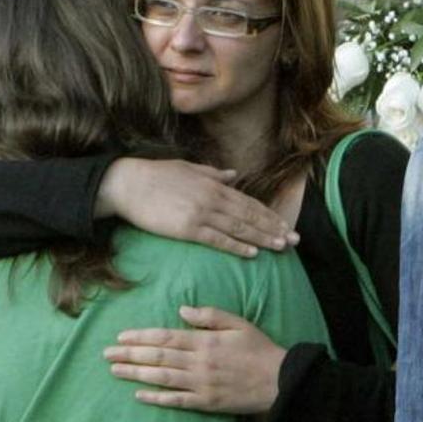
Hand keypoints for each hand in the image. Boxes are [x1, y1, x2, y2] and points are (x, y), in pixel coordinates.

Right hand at [96, 158, 298, 256]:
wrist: (128, 184)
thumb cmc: (155, 175)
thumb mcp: (188, 168)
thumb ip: (213, 173)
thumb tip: (233, 174)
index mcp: (213, 184)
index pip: (248, 202)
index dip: (269, 215)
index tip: (285, 225)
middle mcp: (212, 198)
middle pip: (250, 216)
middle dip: (274, 229)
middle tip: (294, 240)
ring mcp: (201, 214)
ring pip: (239, 228)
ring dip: (262, 239)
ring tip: (281, 248)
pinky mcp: (187, 228)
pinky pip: (217, 239)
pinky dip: (236, 246)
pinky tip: (251, 253)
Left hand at [104, 306, 287, 413]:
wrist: (279, 379)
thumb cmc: (258, 349)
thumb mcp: (238, 323)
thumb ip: (209, 315)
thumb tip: (182, 310)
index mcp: (205, 340)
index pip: (165, 337)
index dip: (141, 336)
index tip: (121, 336)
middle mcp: (199, 361)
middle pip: (158, 356)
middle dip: (130, 354)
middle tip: (107, 354)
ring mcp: (201, 383)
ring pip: (162, 377)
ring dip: (136, 374)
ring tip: (115, 370)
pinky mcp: (206, 402)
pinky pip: (177, 400)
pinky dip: (157, 398)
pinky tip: (139, 395)